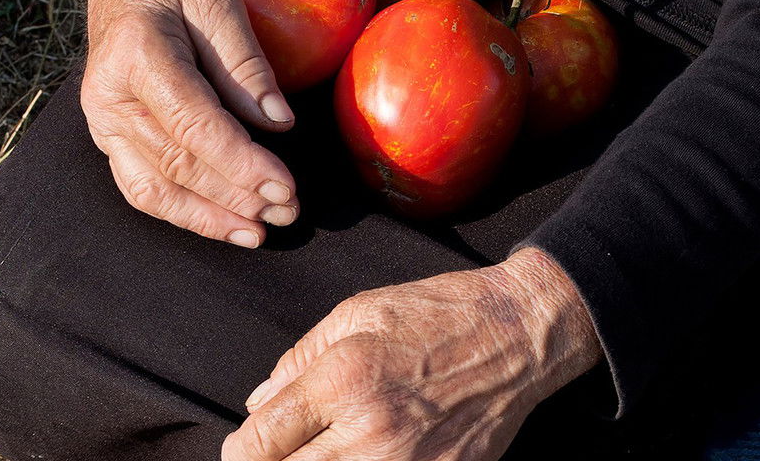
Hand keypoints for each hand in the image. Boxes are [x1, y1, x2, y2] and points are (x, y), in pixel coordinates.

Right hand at [82, 0, 298, 247]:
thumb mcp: (220, 4)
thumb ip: (246, 64)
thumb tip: (279, 123)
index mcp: (137, 52)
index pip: (194, 124)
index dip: (241, 162)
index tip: (284, 185)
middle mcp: (108, 94)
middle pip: (177, 162)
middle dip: (236, 194)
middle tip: (288, 211)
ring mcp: (101, 122)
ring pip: (155, 187)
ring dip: (211, 216)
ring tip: (260, 230)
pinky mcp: (106, 138)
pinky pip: (141, 188)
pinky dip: (184, 214)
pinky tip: (225, 225)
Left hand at [222, 248, 602, 460]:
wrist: (519, 334)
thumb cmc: (439, 314)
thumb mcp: (358, 313)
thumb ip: (300, 358)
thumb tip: (260, 401)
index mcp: (342, 381)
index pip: (260, 442)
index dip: (240, 451)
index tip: (243, 448)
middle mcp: (370, 431)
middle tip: (279, 454)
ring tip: (322, 454)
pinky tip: (364, 458)